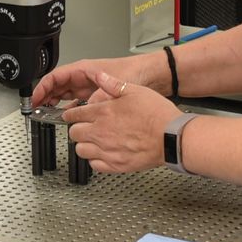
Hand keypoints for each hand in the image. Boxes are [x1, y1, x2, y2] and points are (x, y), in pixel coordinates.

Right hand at [29, 51, 166, 108]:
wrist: (150, 75)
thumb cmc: (133, 71)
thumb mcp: (112, 86)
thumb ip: (96, 98)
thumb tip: (85, 110)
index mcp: (83, 70)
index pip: (56, 77)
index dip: (42, 87)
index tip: (35, 98)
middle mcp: (84, 77)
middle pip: (57, 85)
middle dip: (45, 96)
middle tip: (37, 109)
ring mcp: (89, 86)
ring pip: (65, 93)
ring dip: (55, 103)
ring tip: (48, 113)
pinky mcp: (95, 95)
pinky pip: (76, 101)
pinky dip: (69, 108)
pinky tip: (67, 116)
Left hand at [61, 71, 179, 174]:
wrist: (171, 137)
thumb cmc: (156, 114)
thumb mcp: (135, 91)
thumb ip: (113, 84)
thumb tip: (100, 76)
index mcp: (103, 113)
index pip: (74, 115)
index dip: (70, 115)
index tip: (71, 116)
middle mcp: (101, 133)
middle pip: (74, 133)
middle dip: (76, 129)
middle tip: (84, 127)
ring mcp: (107, 151)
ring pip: (81, 150)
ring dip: (84, 145)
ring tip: (93, 141)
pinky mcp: (116, 165)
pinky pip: (94, 165)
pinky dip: (95, 160)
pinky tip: (103, 154)